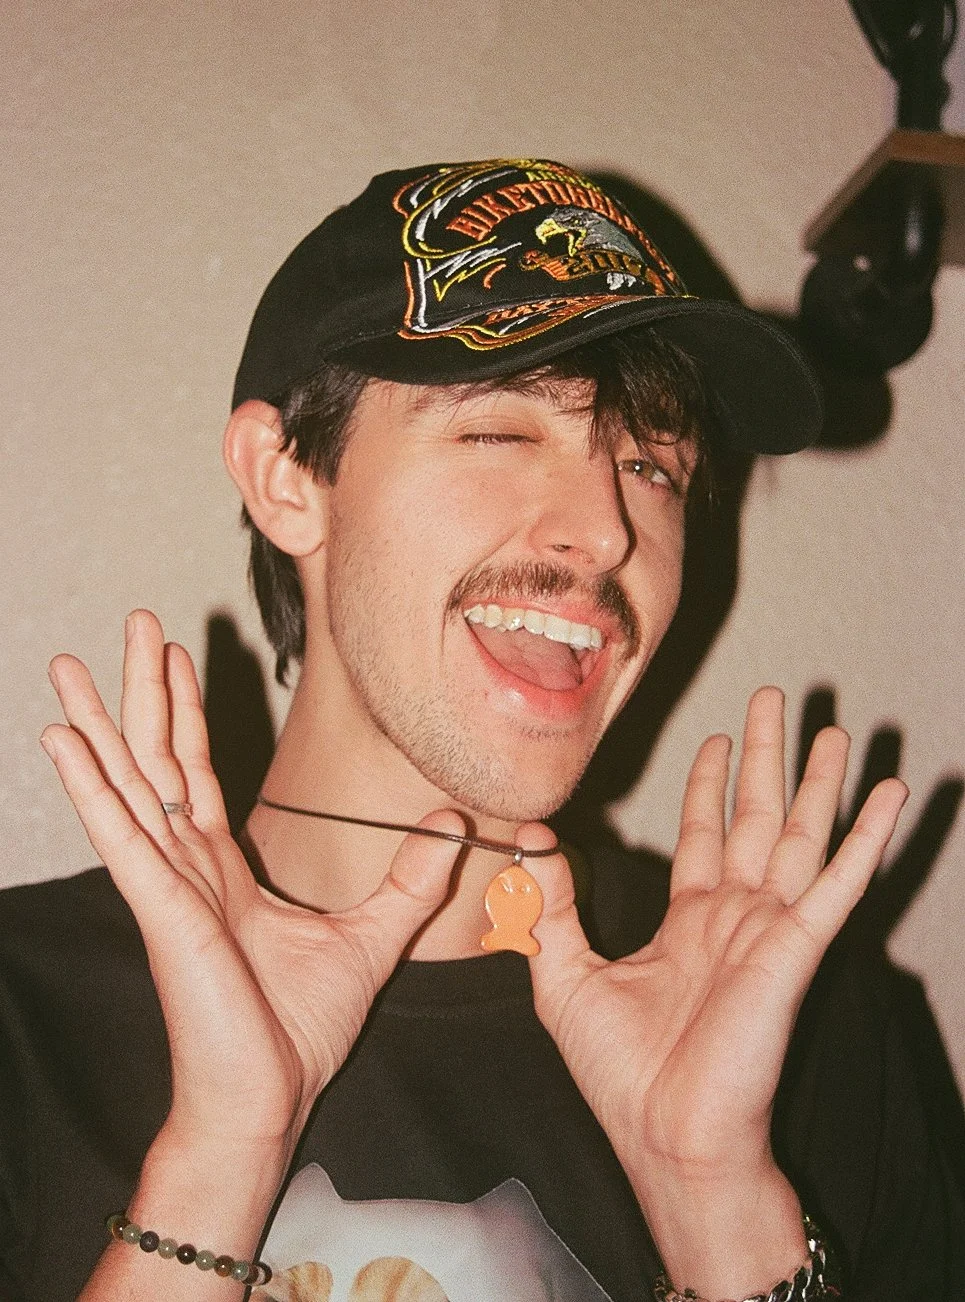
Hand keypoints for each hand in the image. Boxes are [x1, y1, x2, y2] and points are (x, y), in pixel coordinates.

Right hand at [41, 610, 460, 1162]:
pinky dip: (91, 788)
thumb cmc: (296, 1030)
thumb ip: (408, 878)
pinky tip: (63, 742)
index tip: (178, 654)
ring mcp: (167, 885)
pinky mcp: (162, 912)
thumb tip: (452, 823)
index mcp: (221, 868)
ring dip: (97, 722)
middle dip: (142, 689)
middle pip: (156, 756)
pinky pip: (122, 838)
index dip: (185, 710)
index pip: (196, 769)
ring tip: (65, 666)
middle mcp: (185, 866)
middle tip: (131, 623)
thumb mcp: (372, 937)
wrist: (268, 1100)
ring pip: (127, 784)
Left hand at [522, 687, 906, 1292]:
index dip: (709, 785)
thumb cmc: (622, 1075)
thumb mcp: (564, 979)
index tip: (716, 741)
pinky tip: (887, 793)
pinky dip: (867, 836)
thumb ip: (549, 908)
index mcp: (688, 921)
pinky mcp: (794, 949)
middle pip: (757, 817)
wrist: (665, 1138)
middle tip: (778, 701)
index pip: (703, 833)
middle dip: (767, 758)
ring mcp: (770, 930)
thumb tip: (530, 842)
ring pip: (802, 836)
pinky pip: (838, 882)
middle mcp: (735, 917)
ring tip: (836, 730)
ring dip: (821, 782)